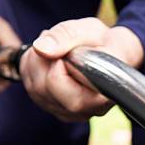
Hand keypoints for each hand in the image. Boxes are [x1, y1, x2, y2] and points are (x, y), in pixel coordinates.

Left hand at [20, 17, 143, 121]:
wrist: (112, 54)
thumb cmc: (105, 44)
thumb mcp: (90, 30)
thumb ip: (66, 36)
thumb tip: (40, 48)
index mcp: (99, 96)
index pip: (59, 83)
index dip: (58, 61)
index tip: (70, 50)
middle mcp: (84, 111)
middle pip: (42, 88)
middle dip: (42, 60)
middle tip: (58, 44)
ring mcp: (69, 114)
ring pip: (34, 89)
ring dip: (36, 62)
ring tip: (57, 50)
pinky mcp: (56, 110)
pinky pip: (32, 90)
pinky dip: (34, 70)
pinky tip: (51, 60)